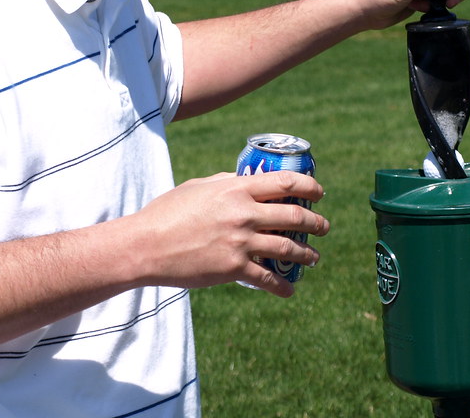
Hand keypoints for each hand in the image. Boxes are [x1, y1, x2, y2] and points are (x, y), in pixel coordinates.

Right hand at [126, 171, 328, 296]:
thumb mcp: (198, 187)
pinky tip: (290, 290)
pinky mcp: (233, 268)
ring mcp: (241, 242)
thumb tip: (245, 179)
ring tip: (314, 257)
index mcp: (237, 188)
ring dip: (306, 254)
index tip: (319, 192)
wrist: (145, 246)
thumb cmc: (167, 212)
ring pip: (287, 247)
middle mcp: (245, 213)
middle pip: (294, 216)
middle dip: (316, 222)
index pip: (286, 183)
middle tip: (323, 227)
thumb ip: (225, 182)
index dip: (309, 187)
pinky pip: (267, 279)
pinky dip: (282, 286)